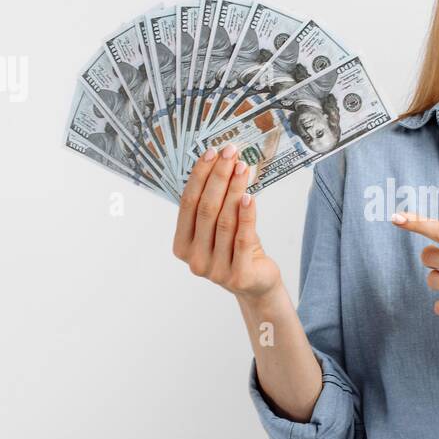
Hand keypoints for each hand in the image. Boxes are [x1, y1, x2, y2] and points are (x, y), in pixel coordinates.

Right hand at [174, 143, 280, 301]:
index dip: (199, 176)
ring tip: (243, 168)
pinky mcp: (238, 275)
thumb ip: (214, 204)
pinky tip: (250, 196)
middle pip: (206, 209)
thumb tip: (220, 162)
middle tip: (230, 154)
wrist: (256, 285)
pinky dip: (247, 215)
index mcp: (182, 245)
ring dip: (234, 189)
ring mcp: (215, 270)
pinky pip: (242, 238)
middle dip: (218, 177)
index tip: (211, 153)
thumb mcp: (218, 228)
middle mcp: (194, 259)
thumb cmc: (235, 250)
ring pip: (224, 220)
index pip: (188, 204)